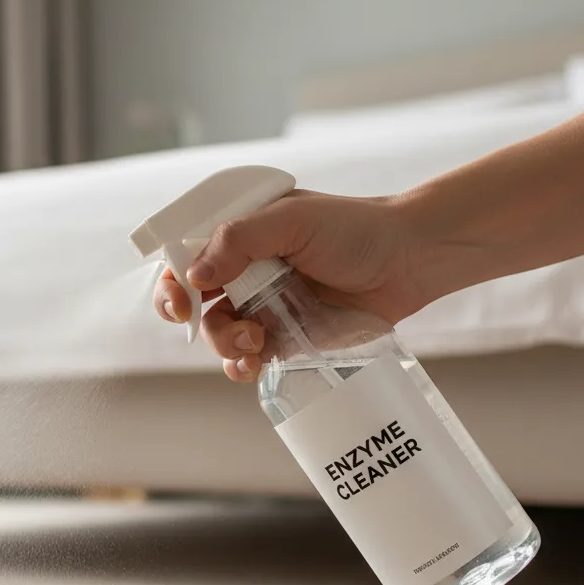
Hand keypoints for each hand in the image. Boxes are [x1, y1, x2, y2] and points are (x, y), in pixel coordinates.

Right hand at [153, 189, 434, 381]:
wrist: (410, 259)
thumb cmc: (356, 228)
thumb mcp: (292, 219)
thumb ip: (240, 240)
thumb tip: (193, 275)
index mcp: (240, 236)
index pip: (186, 255)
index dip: (172, 276)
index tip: (179, 295)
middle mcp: (245, 271)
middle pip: (192, 299)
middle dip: (185, 313)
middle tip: (191, 317)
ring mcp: (262, 306)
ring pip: (217, 332)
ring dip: (221, 341)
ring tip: (250, 339)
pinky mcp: (284, 338)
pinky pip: (247, 359)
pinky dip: (240, 366)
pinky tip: (251, 363)